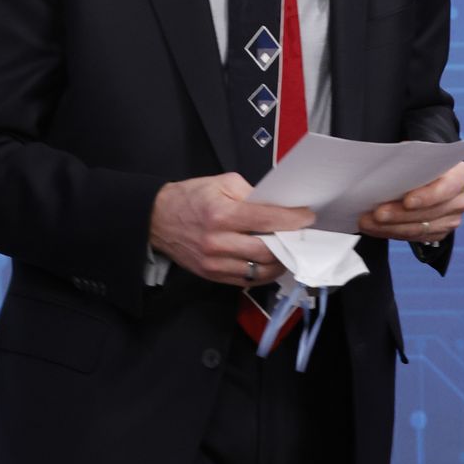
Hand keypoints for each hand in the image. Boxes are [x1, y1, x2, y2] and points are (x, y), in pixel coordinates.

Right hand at [149, 173, 316, 286]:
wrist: (157, 219)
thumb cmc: (189, 198)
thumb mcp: (220, 183)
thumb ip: (250, 193)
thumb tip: (277, 206)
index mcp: (221, 215)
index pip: (267, 220)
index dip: (293, 219)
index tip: (307, 217)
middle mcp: (218, 242)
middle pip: (267, 250)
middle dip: (289, 243)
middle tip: (300, 235)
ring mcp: (214, 263)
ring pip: (260, 271)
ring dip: (279, 262)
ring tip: (286, 250)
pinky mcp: (212, 275)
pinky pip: (246, 280)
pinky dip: (263, 273)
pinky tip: (269, 263)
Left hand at [357, 160, 463, 241]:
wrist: (429, 173)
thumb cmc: (421, 161)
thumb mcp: (416, 154)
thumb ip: (406, 161)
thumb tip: (383, 173)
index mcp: (462, 176)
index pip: (446, 188)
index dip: (426, 196)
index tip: (406, 201)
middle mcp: (461, 200)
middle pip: (429, 213)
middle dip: (400, 214)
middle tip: (376, 214)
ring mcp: (452, 219)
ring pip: (419, 229)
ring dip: (390, 227)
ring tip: (367, 222)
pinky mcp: (439, 233)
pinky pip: (413, 237)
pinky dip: (390, 232)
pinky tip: (373, 228)